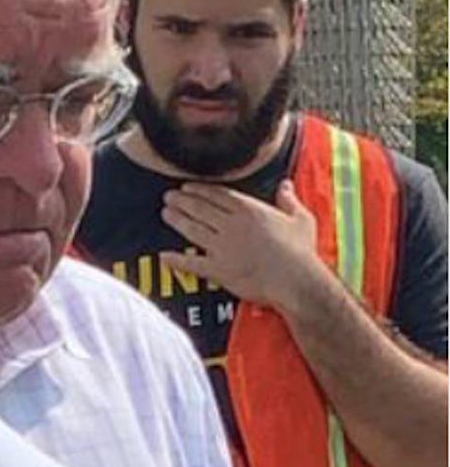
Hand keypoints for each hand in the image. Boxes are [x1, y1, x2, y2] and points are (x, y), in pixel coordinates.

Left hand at [160, 179, 321, 312]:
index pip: (218, 195)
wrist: (297, 281)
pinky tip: (164, 256)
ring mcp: (222, 247)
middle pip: (200, 209)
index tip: (187, 187)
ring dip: (176, 220)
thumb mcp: (301, 219)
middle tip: (169, 197)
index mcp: (249, 210)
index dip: (199, 190)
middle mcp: (231, 225)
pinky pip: (191, 264)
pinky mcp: (218, 270)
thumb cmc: (301, 251)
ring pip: (192, 230)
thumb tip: (285, 186)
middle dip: (182, 201)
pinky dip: (176, 260)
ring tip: (165, 213)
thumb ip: (289, 200)